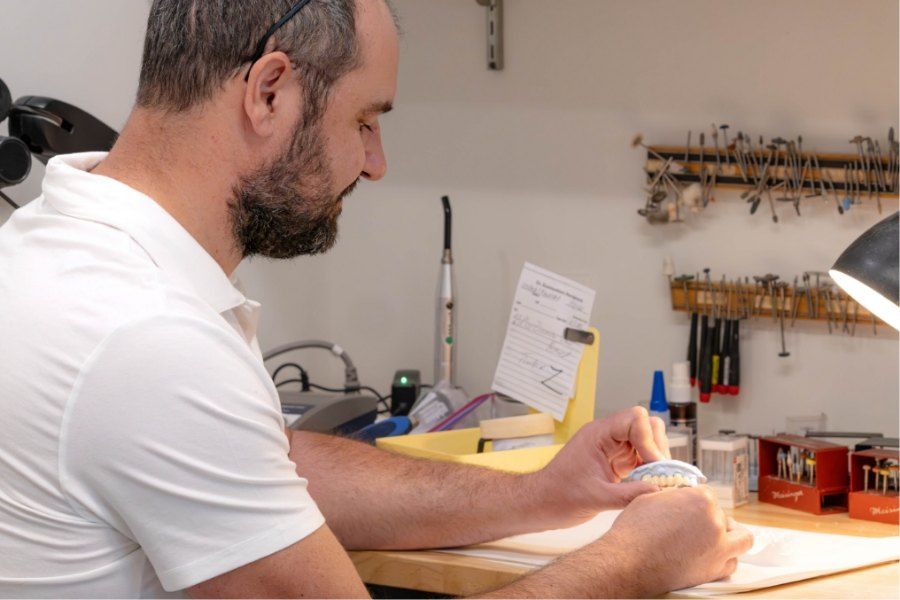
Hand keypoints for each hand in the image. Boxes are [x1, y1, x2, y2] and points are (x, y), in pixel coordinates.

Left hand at [536, 406, 669, 523]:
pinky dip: (650, 468)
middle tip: (660, 473)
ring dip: (655, 458)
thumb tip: (658, 491)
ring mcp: (612, 447)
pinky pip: (641, 457)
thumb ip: (628, 495)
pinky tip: (649, 485)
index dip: (649, 440)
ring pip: (647, 440)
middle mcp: (607, 436)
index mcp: (598, 435)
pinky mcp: (616, 461)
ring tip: (656, 481)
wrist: (541, 503)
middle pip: (645, 424)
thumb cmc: (558, 496)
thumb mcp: (595, 499)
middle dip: (657, 447)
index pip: (634, 419)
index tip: (654, 464)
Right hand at [594, 486, 753, 594]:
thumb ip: (672, 496)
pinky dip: (725, 558)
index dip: (696, 499)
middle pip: (722, 515)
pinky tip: (712, 555)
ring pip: (742, 538)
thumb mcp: (649, 499)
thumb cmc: (634, 531)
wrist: (627, 562)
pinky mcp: (715, 570)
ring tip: (716, 537)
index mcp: (699, 499)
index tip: (689, 507)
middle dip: (709, 518)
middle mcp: (714, 521)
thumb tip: (677, 495)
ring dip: (731, 535)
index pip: (709, 494)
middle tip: (693, 525)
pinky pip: (733, 562)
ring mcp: (718, 547)